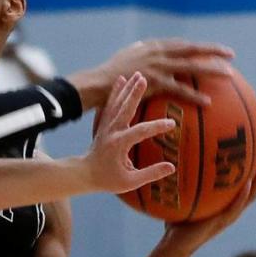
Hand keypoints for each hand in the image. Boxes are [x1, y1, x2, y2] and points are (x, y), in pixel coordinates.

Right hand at [70, 38, 233, 109]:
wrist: (94, 85)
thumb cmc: (105, 78)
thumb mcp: (123, 60)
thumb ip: (137, 56)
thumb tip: (144, 55)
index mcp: (150, 47)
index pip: (179, 44)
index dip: (196, 46)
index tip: (210, 49)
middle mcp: (156, 53)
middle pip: (190, 49)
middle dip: (212, 50)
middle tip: (230, 55)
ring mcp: (156, 66)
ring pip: (190, 65)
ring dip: (211, 69)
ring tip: (228, 74)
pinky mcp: (154, 82)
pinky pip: (179, 89)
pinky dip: (194, 95)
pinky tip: (206, 101)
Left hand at [85, 73, 175, 193]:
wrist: (83, 174)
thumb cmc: (107, 180)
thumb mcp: (129, 182)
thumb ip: (149, 174)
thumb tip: (171, 167)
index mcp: (118, 145)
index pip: (139, 132)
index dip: (156, 127)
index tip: (172, 124)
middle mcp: (111, 132)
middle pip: (124, 110)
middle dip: (134, 94)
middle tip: (144, 78)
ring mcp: (106, 126)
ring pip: (117, 103)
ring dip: (127, 88)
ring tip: (137, 74)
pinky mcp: (103, 124)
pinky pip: (109, 105)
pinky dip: (114, 92)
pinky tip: (120, 80)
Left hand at [159, 156, 255, 256]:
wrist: (173, 246)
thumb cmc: (175, 224)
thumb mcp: (180, 200)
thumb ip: (181, 185)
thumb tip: (170, 162)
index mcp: (225, 204)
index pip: (243, 183)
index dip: (250, 168)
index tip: (254, 148)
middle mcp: (230, 209)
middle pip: (253, 186)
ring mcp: (228, 217)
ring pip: (250, 196)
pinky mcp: (220, 223)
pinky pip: (235, 208)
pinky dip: (242, 195)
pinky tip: (247, 183)